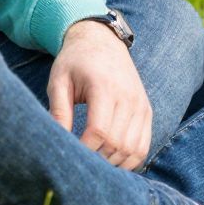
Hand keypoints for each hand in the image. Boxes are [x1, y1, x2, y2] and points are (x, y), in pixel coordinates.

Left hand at [47, 21, 152, 169]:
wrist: (101, 39)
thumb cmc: (75, 61)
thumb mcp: (59, 80)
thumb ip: (58, 111)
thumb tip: (57, 144)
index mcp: (104, 86)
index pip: (99, 132)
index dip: (84, 151)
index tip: (69, 157)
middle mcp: (128, 96)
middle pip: (117, 144)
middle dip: (97, 161)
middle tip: (79, 165)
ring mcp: (140, 104)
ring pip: (133, 149)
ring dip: (113, 164)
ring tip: (94, 164)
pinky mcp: (146, 110)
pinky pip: (144, 146)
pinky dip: (130, 160)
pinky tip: (111, 161)